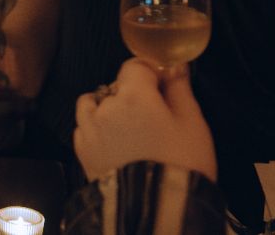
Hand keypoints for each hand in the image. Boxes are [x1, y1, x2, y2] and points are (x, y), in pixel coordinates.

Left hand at [73, 59, 216, 181]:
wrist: (158, 208)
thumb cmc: (182, 163)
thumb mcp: (192, 123)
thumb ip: (180, 89)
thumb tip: (174, 65)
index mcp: (133, 96)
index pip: (135, 66)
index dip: (151, 72)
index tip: (164, 85)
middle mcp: (104, 107)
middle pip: (116, 86)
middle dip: (134, 94)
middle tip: (155, 116)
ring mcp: (88, 129)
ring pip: (93, 103)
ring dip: (108, 107)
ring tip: (129, 127)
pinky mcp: (82, 151)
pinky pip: (84, 127)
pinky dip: (96, 128)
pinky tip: (115, 142)